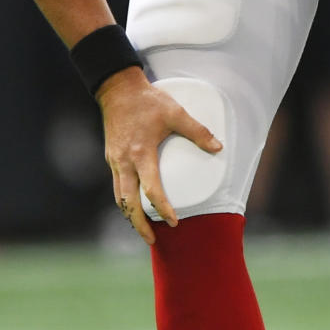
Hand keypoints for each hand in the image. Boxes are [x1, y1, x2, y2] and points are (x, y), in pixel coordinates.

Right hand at [96, 68, 222, 243]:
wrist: (117, 89)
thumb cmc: (147, 101)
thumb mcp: (175, 112)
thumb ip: (198, 131)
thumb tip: (218, 147)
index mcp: (140, 153)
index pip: (151, 189)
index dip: (162, 208)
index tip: (174, 222)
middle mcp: (124, 162)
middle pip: (127, 202)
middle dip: (139, 224)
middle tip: (152, 240)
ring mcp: (115, 161)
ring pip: (119, 197)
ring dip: (130, 215)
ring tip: (143, 229)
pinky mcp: (111, 157)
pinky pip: (117, 186)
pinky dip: (125, 200)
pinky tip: (135, 205)